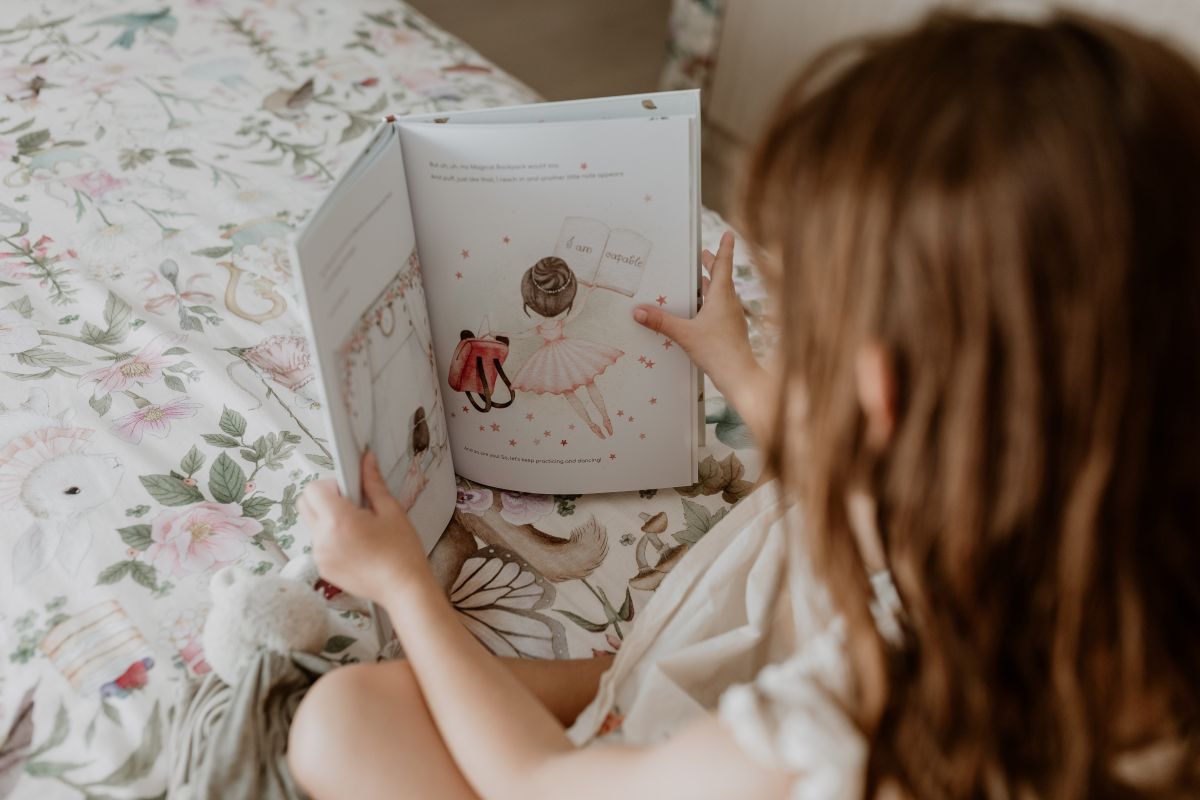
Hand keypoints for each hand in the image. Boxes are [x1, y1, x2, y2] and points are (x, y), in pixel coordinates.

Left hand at [298, 451, 432, 603]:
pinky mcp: (323, 569)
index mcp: (338, 520)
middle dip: (324, 498)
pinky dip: (331, 538)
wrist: (403, 589)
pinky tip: (356, 546)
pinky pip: (318, 544)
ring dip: (328, 519)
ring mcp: (320, 556)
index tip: (349, 491)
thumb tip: (366, 460)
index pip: (313, 489)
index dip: (330, 484)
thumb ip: (373, 483)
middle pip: (305, 504)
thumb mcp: (391, 511)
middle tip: (351, 506)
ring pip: (312, 524)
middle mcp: (322, 538)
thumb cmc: (402, 552)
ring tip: (358, 529)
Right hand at [633, 231, 773, 441]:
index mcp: (722, 296)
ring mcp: (732, 317)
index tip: (729, 233)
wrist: (739, 376)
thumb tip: (638, 311)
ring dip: (710, 286)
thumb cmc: (717, 351)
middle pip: (721, 278)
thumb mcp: (684, 334)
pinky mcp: (731, 331)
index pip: (723, 265)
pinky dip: (709, 304)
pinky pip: (719, 310)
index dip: (725, 248)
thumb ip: (661, 322)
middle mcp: (730, 303)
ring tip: (697, 281)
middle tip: (703, 254)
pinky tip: (699, 312)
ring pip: (721, 294)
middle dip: (711, 265)